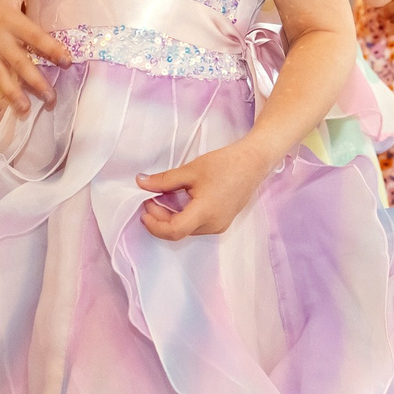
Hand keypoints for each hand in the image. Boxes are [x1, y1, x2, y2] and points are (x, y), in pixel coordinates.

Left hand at [137, 140, 271, 238]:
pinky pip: (197, 225)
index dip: (155, 224)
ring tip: (163, 197)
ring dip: (171, 217)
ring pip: (187, 229)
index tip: (144, 210)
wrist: (253, 163)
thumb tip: (141, 182)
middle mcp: (213, 225)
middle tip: (150, 197)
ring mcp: (219, 226)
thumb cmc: (224, 164)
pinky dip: (183, 216)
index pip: (174, 231)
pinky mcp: (222, 222)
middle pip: (179, 230)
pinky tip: (180, 201)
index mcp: (205, 213)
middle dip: (160, 217)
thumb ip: (164, 180)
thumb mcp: (190, 170)